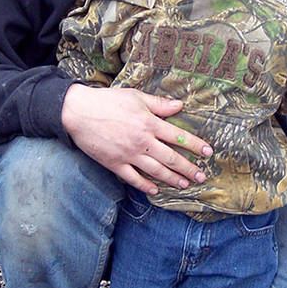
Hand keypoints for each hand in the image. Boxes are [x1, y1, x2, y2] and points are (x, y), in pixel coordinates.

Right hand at [61, 83, 212, 194]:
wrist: (79, 112)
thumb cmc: (108, 101)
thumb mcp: (136, 96)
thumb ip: (159, 104)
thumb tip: (180, 105)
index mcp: (149, 123)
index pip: (178, 136)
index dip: (195, 145)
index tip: (207, 152)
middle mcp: (142, 141)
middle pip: (171, 158)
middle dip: (188, 168)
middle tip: (201, 176)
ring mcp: (129, 155)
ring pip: (156, 171)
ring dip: (172, 179)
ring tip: (185, 184)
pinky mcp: (115, 164)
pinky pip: (133, 179)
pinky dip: (145, 186)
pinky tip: (155, 190)